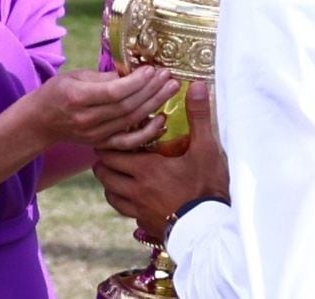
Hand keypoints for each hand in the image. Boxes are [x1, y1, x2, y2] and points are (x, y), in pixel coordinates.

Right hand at [32, 67, 178, 150]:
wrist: (41, 122)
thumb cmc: (57, 92)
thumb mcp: (75, 76)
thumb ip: (103, 76)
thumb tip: (132, 72)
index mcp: (77, 97)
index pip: (113, 92)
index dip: (135, 82)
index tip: (151, 69)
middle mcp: (87, 119)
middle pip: (126, 106)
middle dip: (151, 90)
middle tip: (168, 76)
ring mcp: (95, 135)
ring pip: (131, 120)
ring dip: (154, 104)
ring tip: (170, 89)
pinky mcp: (101, 144)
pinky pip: (128, 141)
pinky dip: (147, 132)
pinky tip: (161, 119)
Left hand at [93, 81, 228, 236]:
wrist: (209, 229)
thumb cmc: (207, 186)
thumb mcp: (206, 148)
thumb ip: (198, 116)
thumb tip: (198, 85)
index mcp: (145, 167)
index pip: (112, 153)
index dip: (108, 144)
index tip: (110, 136)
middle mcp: (135, 189)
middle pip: (105, 173)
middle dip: (105, 161)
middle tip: (111, 152)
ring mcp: (138, 209)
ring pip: (111, 194)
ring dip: (111, 183)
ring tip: (118, 174)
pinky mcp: (146, 224)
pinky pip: (125, 212)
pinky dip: (124, 202)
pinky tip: (134, 197)